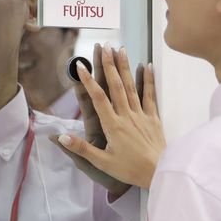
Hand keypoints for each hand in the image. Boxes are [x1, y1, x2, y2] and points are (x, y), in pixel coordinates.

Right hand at [58, 46, 162, 189]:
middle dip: (109, 65)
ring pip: (131, 86)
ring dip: (125, 67)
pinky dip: (148, 80)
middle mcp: (126, 116)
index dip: (89, 81)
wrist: (159, 173)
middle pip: (116, 86)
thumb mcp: (102, 162)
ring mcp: (141, 115)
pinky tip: (147, 65)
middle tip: (105, 47)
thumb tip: (61, 137)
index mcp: (113, 125)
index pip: (98, 98)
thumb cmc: (130, 170)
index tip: (81, 65)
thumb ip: (82, 148)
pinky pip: (150, 95)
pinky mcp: (153, 118)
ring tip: (121, 49)